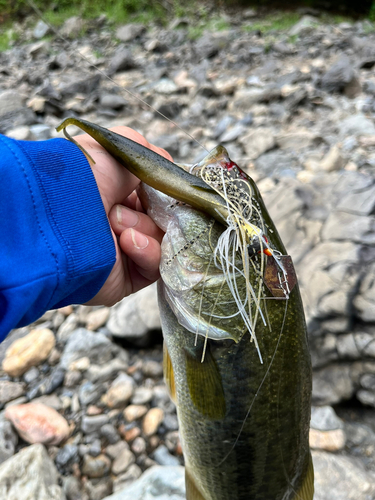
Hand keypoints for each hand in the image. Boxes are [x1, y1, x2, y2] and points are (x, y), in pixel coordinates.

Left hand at [73, 127, 171, 305]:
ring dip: (143, 227)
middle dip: (152, 209)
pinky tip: (126, 241)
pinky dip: (146, 250)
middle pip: (163, 218)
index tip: (165, 186)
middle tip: (129, 203)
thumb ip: (146, 155)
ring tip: (114, 222)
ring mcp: (123, 252)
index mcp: (116, 195)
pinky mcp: (126, 278)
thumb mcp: (114, 149)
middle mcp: (120, 223)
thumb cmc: (80, 179)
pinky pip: (155, 265)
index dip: (163, 191)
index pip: (155, 196)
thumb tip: (165, 163)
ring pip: (161, 239)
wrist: (56, 217)